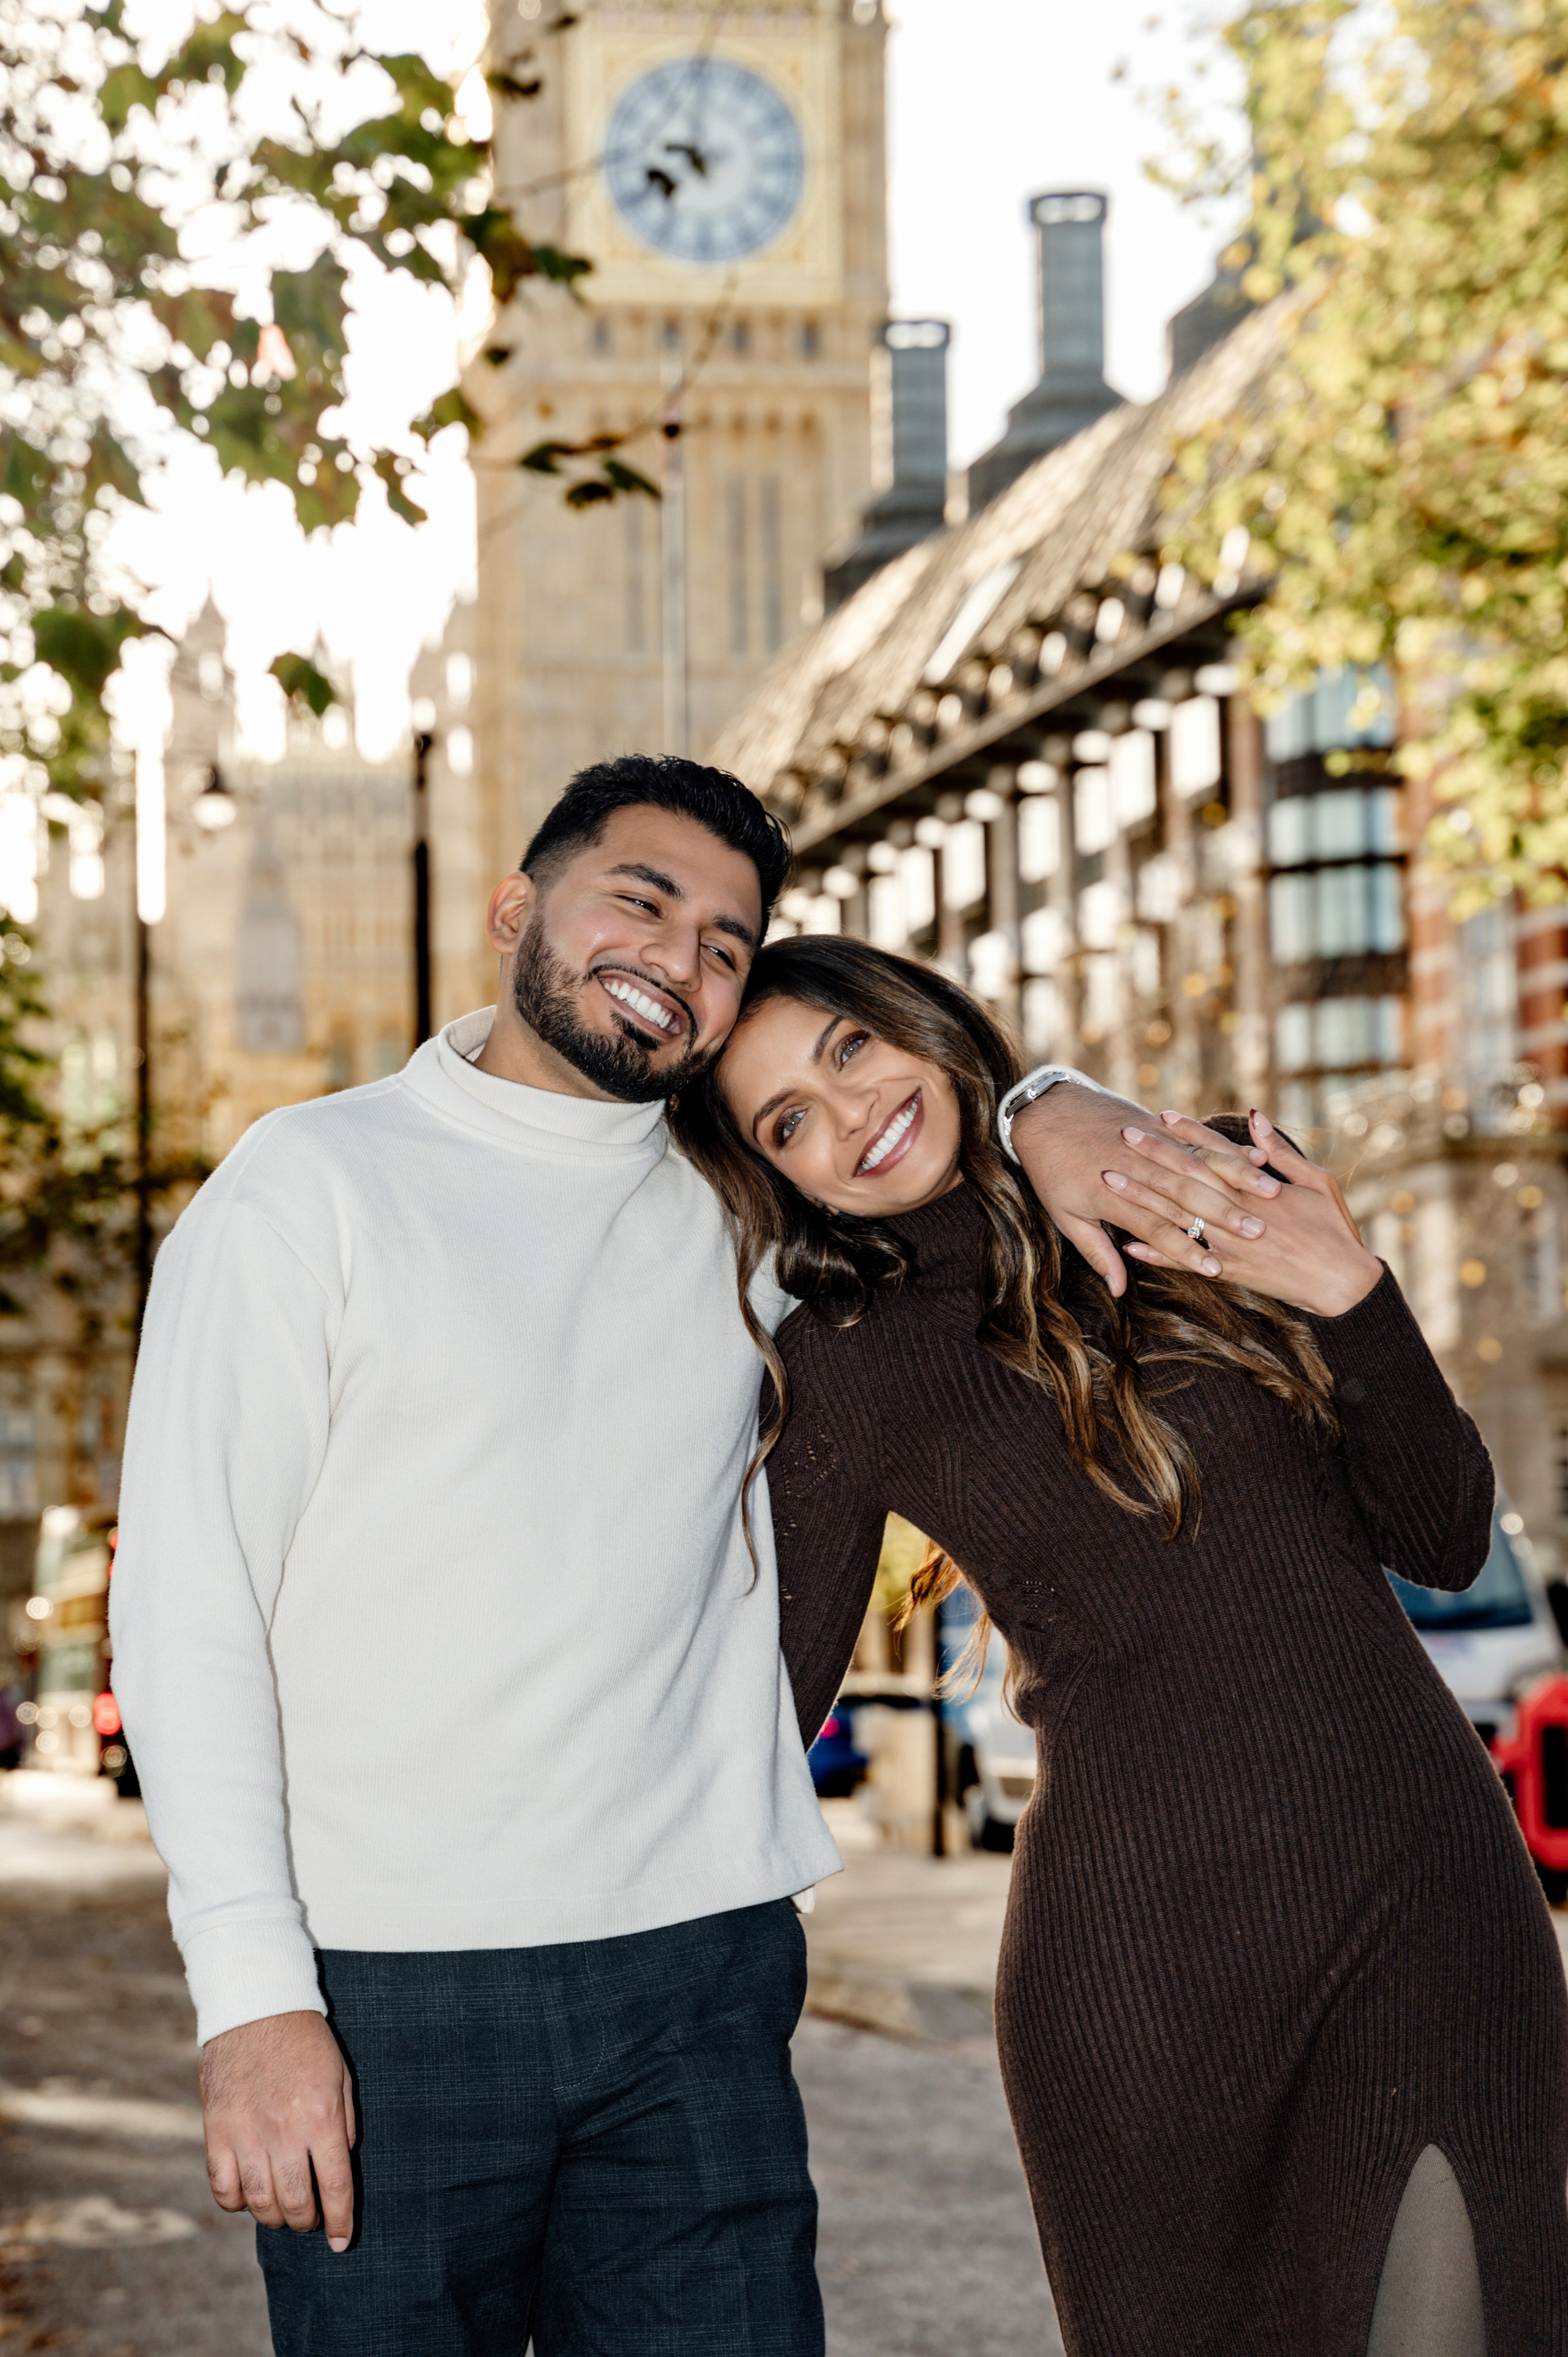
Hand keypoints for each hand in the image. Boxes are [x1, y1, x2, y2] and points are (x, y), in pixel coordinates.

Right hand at [200, 2009, 356, 2249]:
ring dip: (275, 2218)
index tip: (341, 2241)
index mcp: (321, 2116)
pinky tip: (250, 2195)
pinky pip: (224, 2189)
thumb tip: (339, 2168)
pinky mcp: (217, 2131)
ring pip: (260, 2203)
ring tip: (284, 2211)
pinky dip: (237, 2203)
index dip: (341, 2221)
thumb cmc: (306, 2042)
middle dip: (308, 2222)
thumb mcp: (340, 2077)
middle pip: (297, 2203)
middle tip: (312, 2219)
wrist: (257, 2007)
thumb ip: (344, 2125)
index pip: (336, 2185)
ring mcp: (247, 2133)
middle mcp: (284, 2131)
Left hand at [1011, 1084, 1280, 1295]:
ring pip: (1203, 1162)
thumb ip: (1096, 1251)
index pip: (1159, 1229)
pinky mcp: (1157, 1125)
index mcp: (1112, 1197)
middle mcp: (1137, 1170)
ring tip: (1270, 1189)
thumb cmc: (1050, 1169)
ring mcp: (1149, 1145)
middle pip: (1190, 1195)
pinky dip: (1227, 1149)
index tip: (1218, 1270)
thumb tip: (1118, 1289)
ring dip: (1237, 1176)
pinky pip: (1197, 1137)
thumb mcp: (1063, 1213)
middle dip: (1228, 1214)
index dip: (1188, 1252)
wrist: (1042, 1112)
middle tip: (1261, 1231)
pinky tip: (1255, 1157)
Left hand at [1105, 1108, 1382, 1316]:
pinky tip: (1127, 1246)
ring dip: (1143, 1197)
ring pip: (1179, 1216)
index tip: (1164, 1114)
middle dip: (1155, 1155)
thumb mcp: (1317, 1182)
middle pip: (1190, 1177)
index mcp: (1262, 1188)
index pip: (1218, 1152)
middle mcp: (1241, 1212)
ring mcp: (1232, 1243)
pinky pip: (1186, 1263)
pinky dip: (1157, 1254)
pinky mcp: (1230, 1271)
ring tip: (1112, 1178)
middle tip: (1124, 1134)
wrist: (1343, 1284)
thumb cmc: (1335, 1229)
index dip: (1191, 1132)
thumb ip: (1281, 1152)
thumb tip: (1255, 1117)